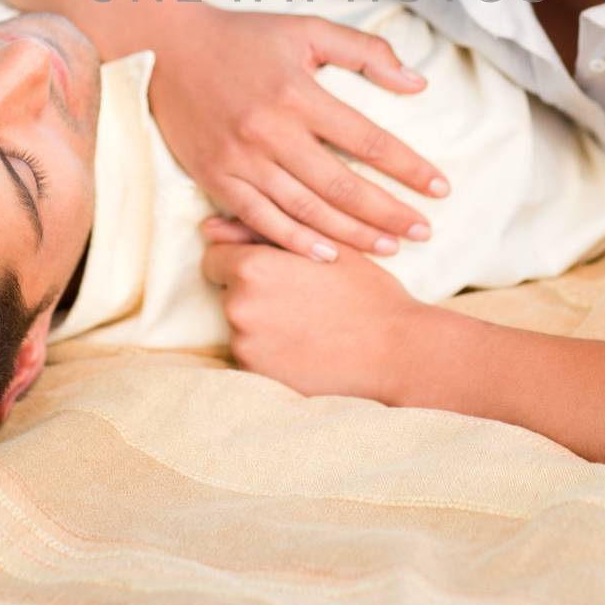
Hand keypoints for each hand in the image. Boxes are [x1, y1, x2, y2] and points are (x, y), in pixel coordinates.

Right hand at [147, 3, 450, 262]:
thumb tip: (418, 84)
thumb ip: (365, 52)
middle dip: (388, 212)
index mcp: (298, 94)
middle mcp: (270, 131)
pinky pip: (260, 220)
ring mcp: (240, 159)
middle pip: (341, 185)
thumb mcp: (308, 29)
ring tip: (389, 248)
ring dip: (351, 234)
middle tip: (424, 230)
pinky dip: (294, 242)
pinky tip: (327, 256)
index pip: (367, 140)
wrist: (169, 47)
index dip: (408, 167)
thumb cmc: (246, 36)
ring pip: (305, 210)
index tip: (440, 187)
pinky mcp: (216, 178)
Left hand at [200, 218, 422, 400]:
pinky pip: (253, 357)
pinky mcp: (258, 378)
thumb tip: (208, 226)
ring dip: (262, 324)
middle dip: (253, 292)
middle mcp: (239, 306)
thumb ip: (261, 230)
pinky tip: (306, 348)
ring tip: (308, 324)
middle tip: (299, 298)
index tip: (270, 269)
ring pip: (241, 326)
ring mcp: (246, 346)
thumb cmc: (365, 291)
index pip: (215, 257)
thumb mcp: (321, 246)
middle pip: (228, 293)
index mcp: (252, 266)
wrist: (396, 351)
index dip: (241, 259)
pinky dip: (271, 353)